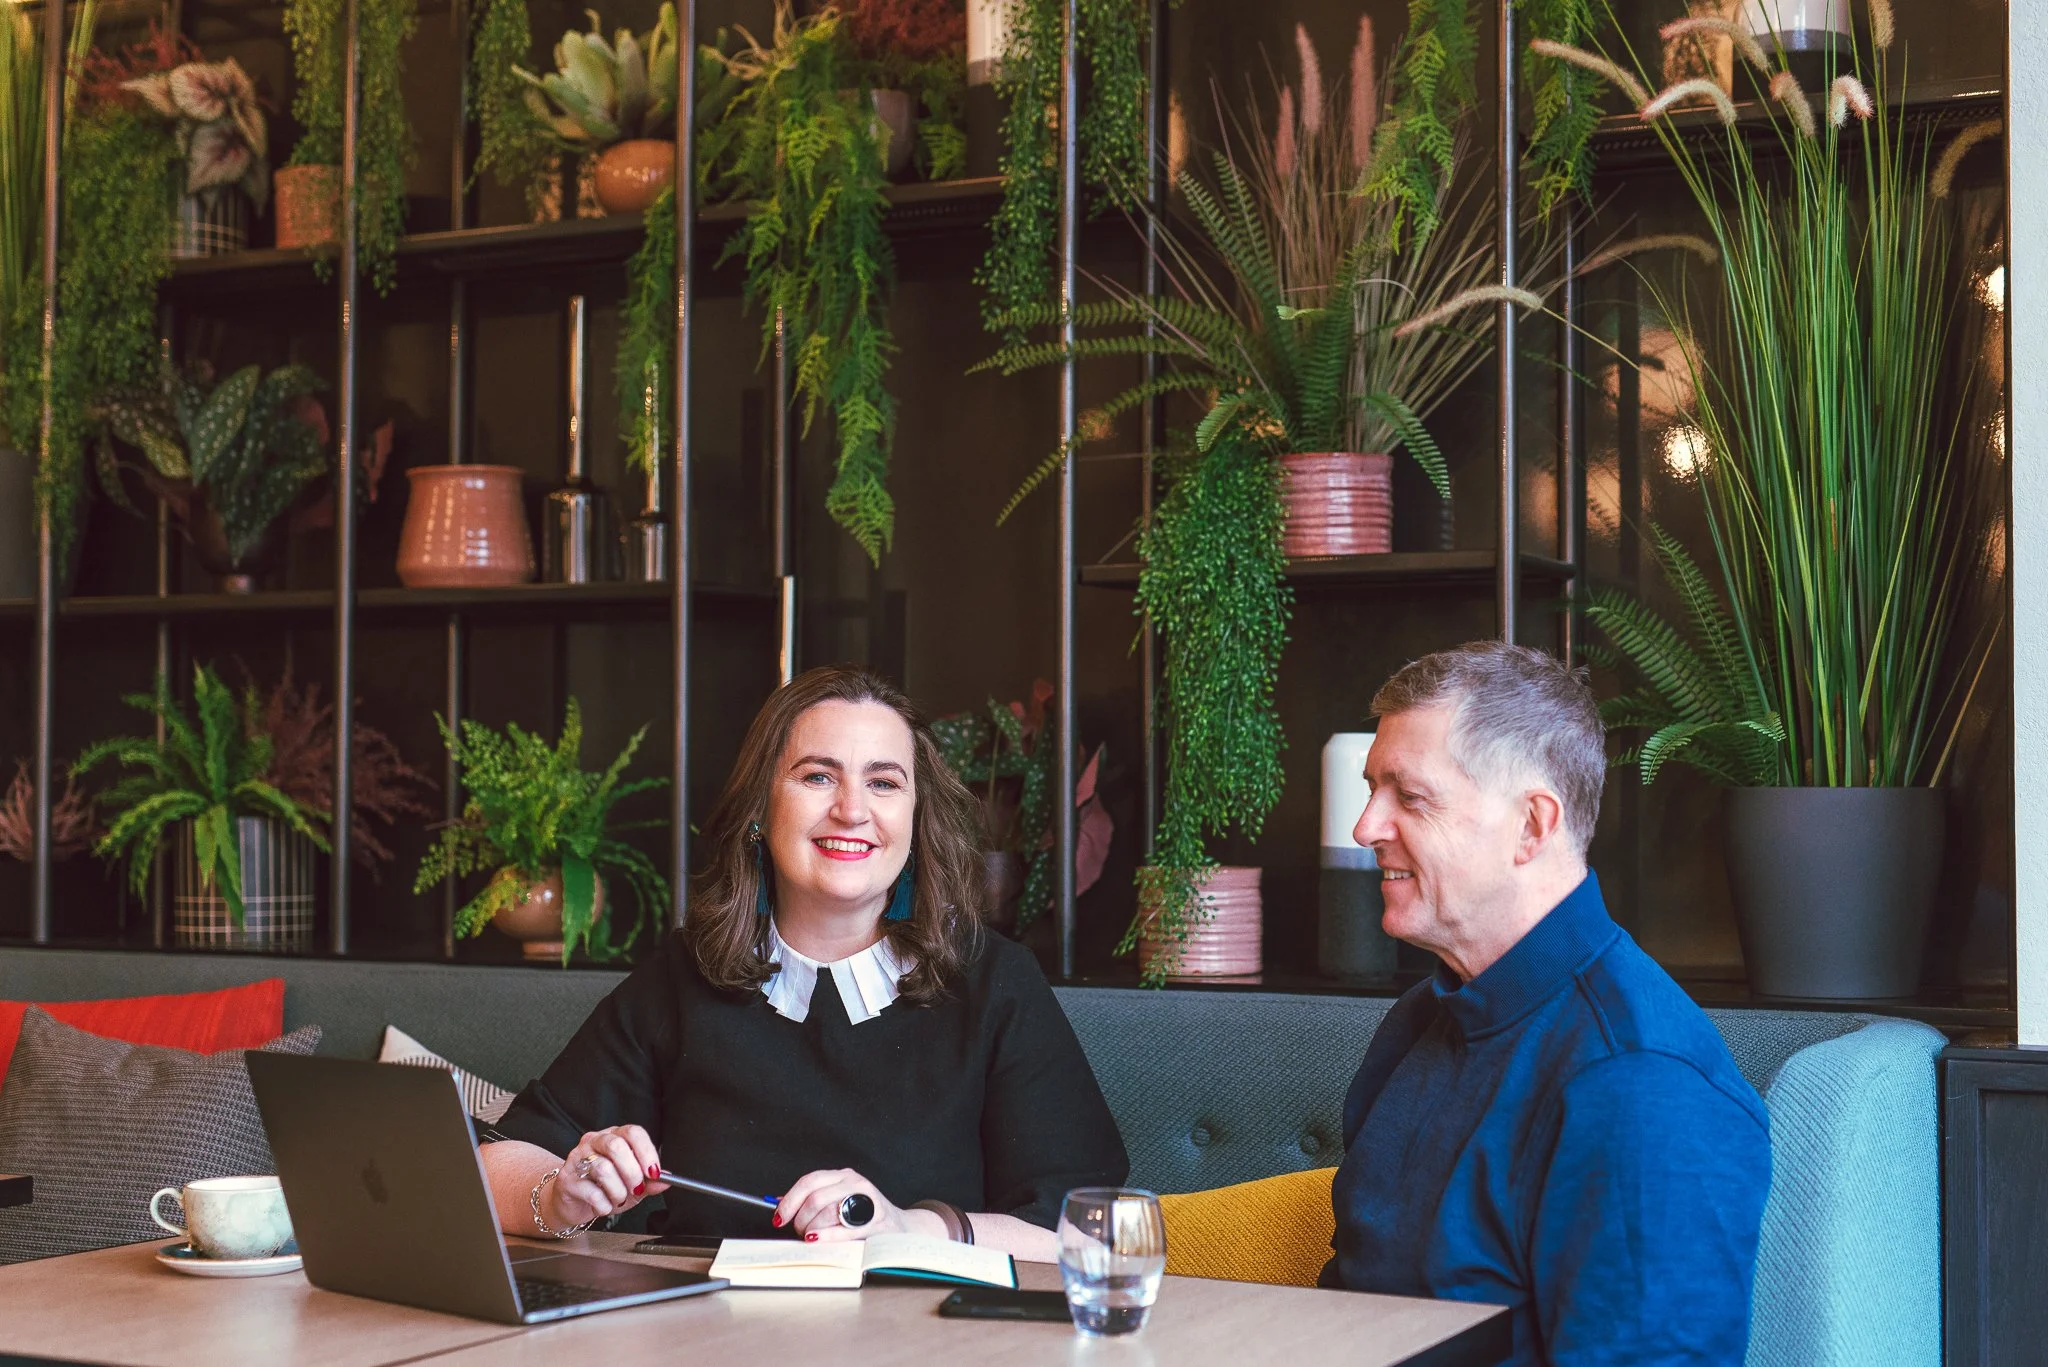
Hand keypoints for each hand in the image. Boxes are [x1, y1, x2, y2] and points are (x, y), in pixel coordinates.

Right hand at [543, 1125, 668, 1229]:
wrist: (573, 1204)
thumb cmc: (603, 1189)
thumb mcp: (631, 1185)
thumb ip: (649, 1182)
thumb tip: (665, 1181)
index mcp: (614, 1136)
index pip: (633, 1132)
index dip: (647, 1152)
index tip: (655, 1172)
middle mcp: (594, 1141)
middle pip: (617, 1146)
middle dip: (632, 1172)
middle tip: (636, 1189)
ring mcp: (577, 1158)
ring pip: (604, 1169)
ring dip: (618, 1191)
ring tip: (618, 1199)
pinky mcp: (566, 1179)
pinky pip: (591, 1192)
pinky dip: (603, 1205)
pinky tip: (603, 1206)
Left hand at [775, 1168, 926, 1243]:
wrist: (900, 1228)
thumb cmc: (866, 1217)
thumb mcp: (840, 1200)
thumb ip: (813, 1199)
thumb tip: (780, 1202)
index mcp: (843, 1176)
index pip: (809, 1182)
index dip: (790, 1200)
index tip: (779, 1217)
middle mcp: (855, 1183)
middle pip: (815, 1198)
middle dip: (799, 1219)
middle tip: (798, 1231)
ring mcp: (866, 1201)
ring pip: (826, 1212)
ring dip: (812, 1229)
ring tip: (813, 1237)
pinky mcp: (874, 1221)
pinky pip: (842, 1229)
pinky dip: (825, 1235)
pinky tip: (816, 1240)